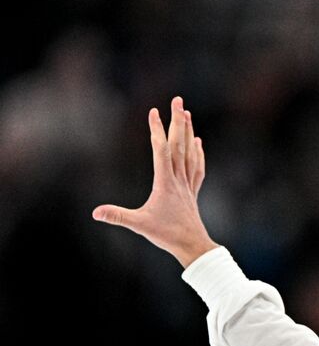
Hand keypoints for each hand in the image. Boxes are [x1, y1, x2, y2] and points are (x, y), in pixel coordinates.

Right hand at [93, 96, 218, 268]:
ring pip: (189, 152)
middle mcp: (179, 178)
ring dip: (187, 131)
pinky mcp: (193, 191)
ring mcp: (188, 184)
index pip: (161, 150)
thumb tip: (95, 212)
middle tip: (178, 100)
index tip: (153, 112)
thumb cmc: (166, 234)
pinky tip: (197, 142)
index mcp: (165, 182)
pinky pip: (197, 166)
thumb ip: (117, 216)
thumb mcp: (139, 225)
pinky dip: (197, 152)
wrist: (193, 245)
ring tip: (186, 114)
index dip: (157, 130)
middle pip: (179, 144)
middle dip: (178, 121)